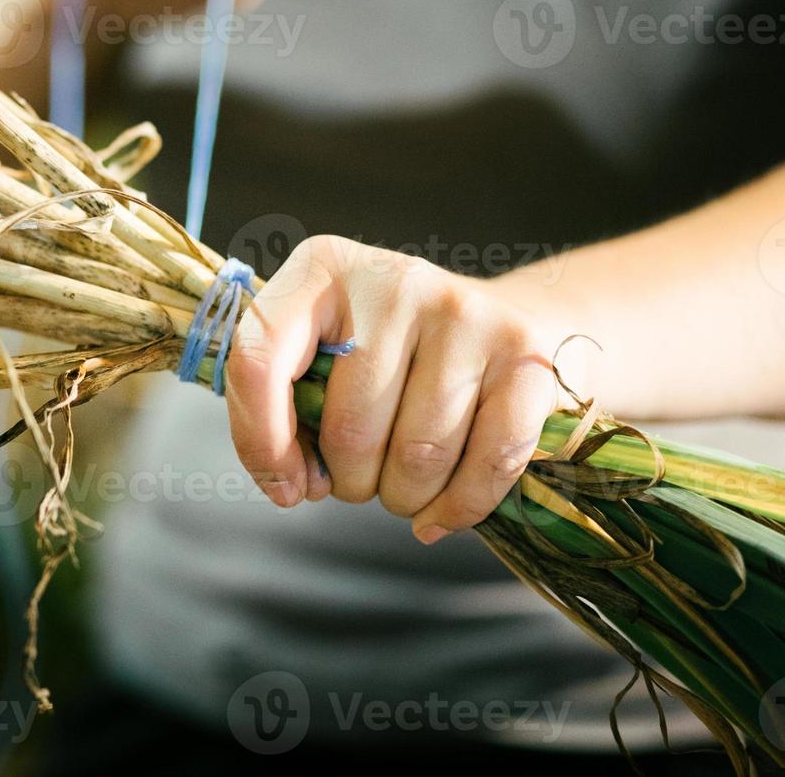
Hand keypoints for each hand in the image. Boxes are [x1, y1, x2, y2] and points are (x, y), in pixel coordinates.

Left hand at [224, 236, 568, 542]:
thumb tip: (291, 482)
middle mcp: (393, 281)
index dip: (261, 441)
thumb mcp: (321, 358)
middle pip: (350, 429)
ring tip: (403, 483)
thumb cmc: (388, 357)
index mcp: (321, 270)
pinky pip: (489, 463)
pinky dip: (460, 508)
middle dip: (348, 482)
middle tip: (359, 477)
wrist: (502, 323)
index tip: (284, 486)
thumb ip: (283, 409)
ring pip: (418, 457)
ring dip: (403, 498)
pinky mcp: (525, 352)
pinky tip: (441, 513)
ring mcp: (464, 311)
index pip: (259, 358)